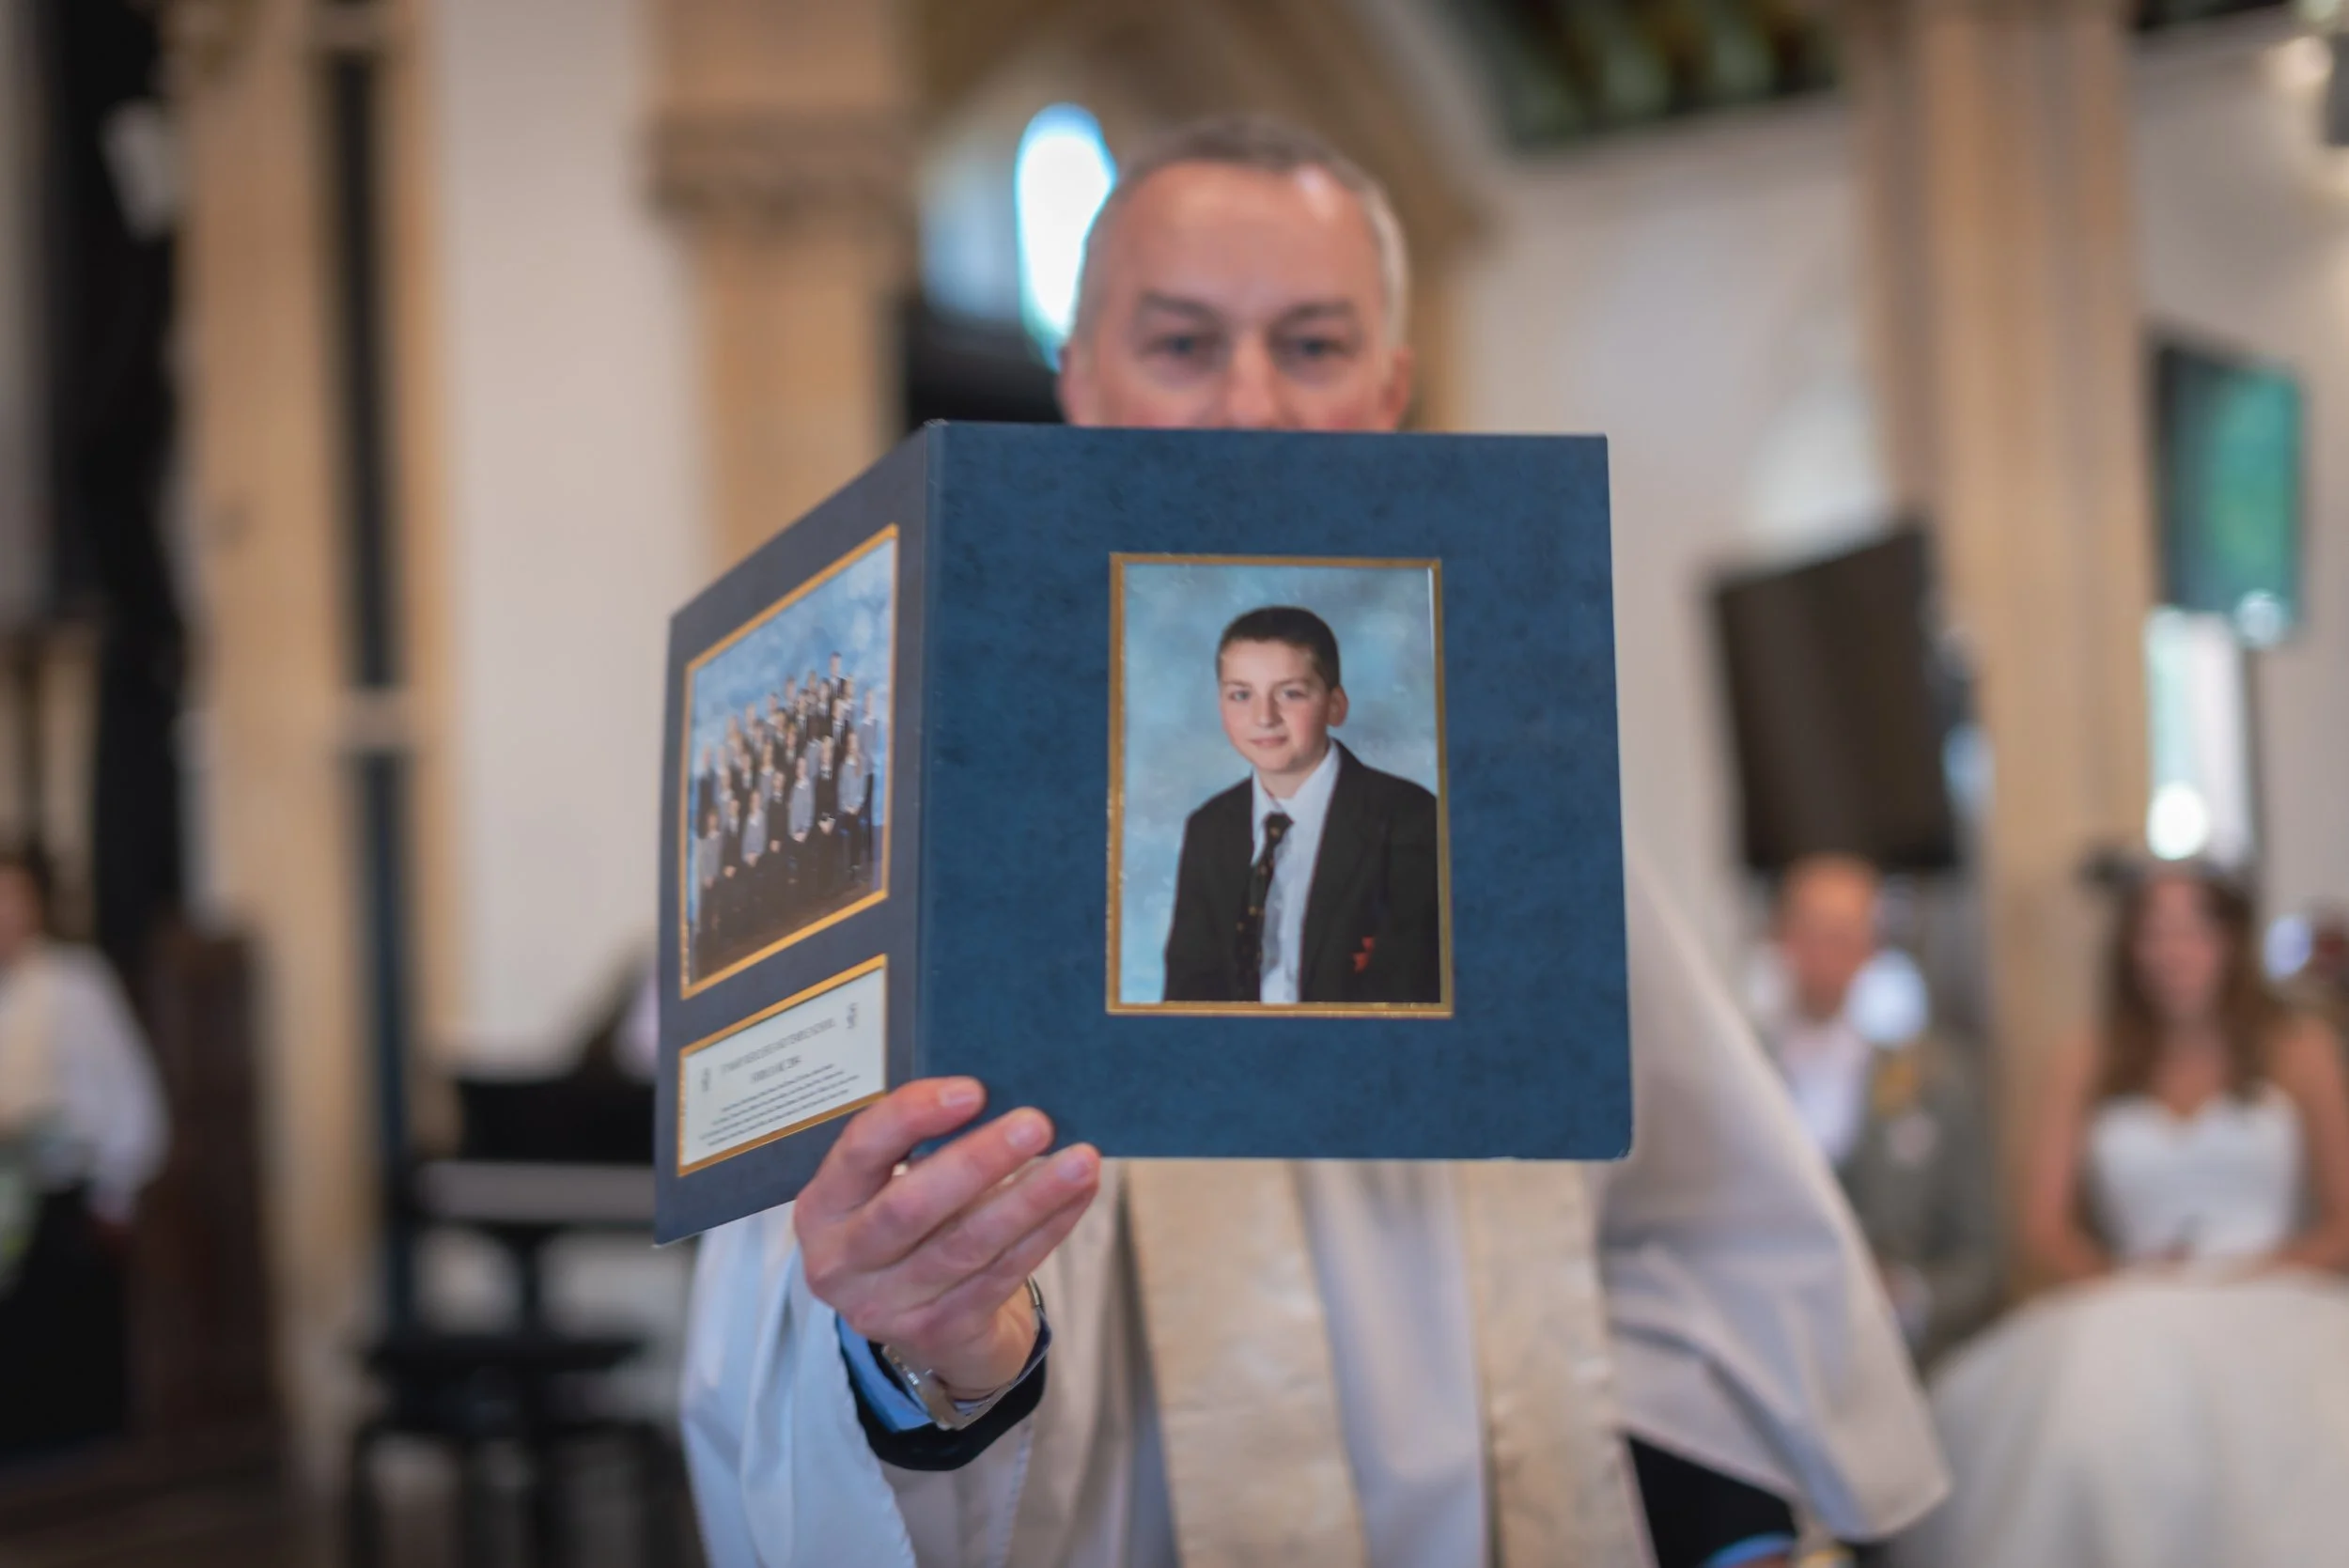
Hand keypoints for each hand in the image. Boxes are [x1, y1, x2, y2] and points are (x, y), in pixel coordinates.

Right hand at [797, 1077, 1099, 1394]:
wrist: (925, 1322)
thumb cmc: (914, 1225)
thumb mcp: (890, 1186)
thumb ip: (923, 1145)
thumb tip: (1000, 1092)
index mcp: (823, 1208)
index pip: (860, 1151)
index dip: (912, 1117)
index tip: (972, 1091)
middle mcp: (841, 1261)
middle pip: (911, 1206)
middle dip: (978, 1160)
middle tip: (1036, 1124)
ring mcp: (886, 1306)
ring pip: (965, 1245)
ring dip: (1029, 1199)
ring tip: (1078, 1161)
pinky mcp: (937, 1332)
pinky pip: (1000, 1275)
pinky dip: (1045, 1231)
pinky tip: (1076, 1198)